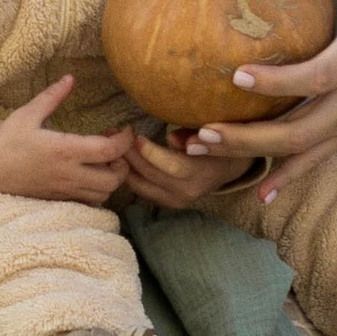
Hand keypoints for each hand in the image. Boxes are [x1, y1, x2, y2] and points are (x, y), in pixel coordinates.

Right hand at [0, 78, 134, 203]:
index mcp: (64, 150)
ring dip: (111, 179)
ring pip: (104, 194)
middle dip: (123, 164)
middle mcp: (68, 174)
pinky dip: (97, 191)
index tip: (124, 130)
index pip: (109, 151)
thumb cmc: (6, 142)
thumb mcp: (28, 114)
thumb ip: (52, 97)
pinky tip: (88, 174)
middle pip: (114, 179)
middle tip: (114, 148)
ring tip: (102, 162)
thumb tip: (70, 78)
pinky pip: (89, 202)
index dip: (124, 141)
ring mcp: (64, 190)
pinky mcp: (59, 200)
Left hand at [122, 130, 261, 211]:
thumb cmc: (218, 144)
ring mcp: (174, 201)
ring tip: (111, 143)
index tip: (134, 135)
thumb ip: (193, 135)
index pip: (171, 166)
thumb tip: (172, 139)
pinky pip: (140, 188)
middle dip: (128, 154)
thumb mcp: (213, 135)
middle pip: (150, 175)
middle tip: (112, 132)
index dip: (150, 151)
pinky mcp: (165, 203)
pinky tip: (120, 157)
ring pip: (139, 184)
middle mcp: (186, 192)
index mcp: (200, 174)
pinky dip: (128, 173)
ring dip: (123, 164)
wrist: (225, 168)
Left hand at [194, 0, 336, 181]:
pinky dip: (288, 178)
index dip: (275, 82)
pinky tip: (260, 194)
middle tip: (198, 133)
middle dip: (244, 138)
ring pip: (299, 152)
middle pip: (296, 133)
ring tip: (203, 150)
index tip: (235, 76)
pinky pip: (317, 160)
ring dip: (250, 156)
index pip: (314, 77)